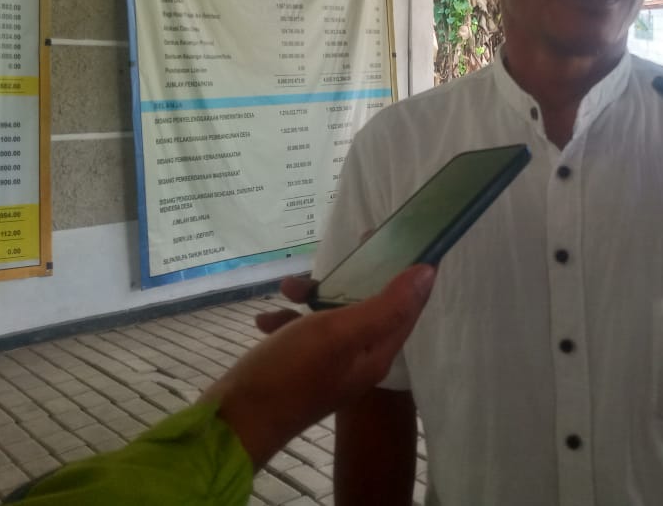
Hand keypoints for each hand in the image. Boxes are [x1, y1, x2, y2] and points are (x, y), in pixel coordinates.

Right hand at [203, 264, 435, 468]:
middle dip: (355, 278)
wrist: (233, 423)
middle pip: (369, 306)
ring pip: (332, 316)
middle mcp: (359, 360)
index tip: (405, 238)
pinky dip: (287, 320)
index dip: (411, 274)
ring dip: (312, 297)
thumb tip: (429, 273)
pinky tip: (264, 320)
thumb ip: (386, 304)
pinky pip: (302, 333)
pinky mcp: (300, 368)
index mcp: (377, 353)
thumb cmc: (291, 374)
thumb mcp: (341, 332)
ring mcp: (328, 365)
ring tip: (285, 287)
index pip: (408, 307)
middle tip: (348, 248)